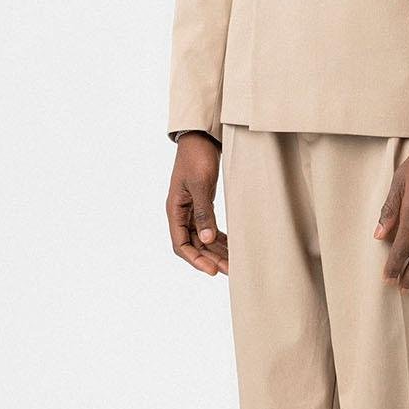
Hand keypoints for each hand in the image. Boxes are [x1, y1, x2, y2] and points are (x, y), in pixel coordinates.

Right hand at [166, 134, 228, 274]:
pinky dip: (219, 239)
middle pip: (194, 245)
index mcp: (174, 210)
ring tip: (233, 263)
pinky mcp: (202, 205)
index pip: (180, 244)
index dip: (195, 260)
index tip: (211, 270)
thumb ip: (203, 213)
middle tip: (230, 270)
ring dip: (216, 251)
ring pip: (203, 238)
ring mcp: (191, 210)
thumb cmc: (197, 158)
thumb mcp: (200, 185)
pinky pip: (209, 228)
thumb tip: (207, 240)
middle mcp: (180, 213)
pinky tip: (231, 247)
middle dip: (210, 259)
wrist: (201, 138)